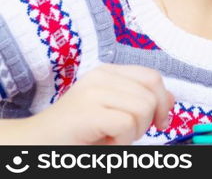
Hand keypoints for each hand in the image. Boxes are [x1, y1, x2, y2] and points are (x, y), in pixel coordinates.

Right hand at [25, 64, 174, 144]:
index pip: (152, 77)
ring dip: (134, 132)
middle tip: (130, 134)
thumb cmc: (78, 132)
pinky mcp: (88, 111)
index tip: (160, 122)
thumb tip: (171, 99)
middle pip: (152, 92)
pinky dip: (123, 141)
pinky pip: (127, 124)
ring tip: (112, 137)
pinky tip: (105, 142)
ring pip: (143, 108)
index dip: (164, 100)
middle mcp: (101, 75)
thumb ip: (140, 100)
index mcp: (109, 72)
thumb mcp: (114, 110)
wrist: (35, 144)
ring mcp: (93, 91)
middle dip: (150, 119)